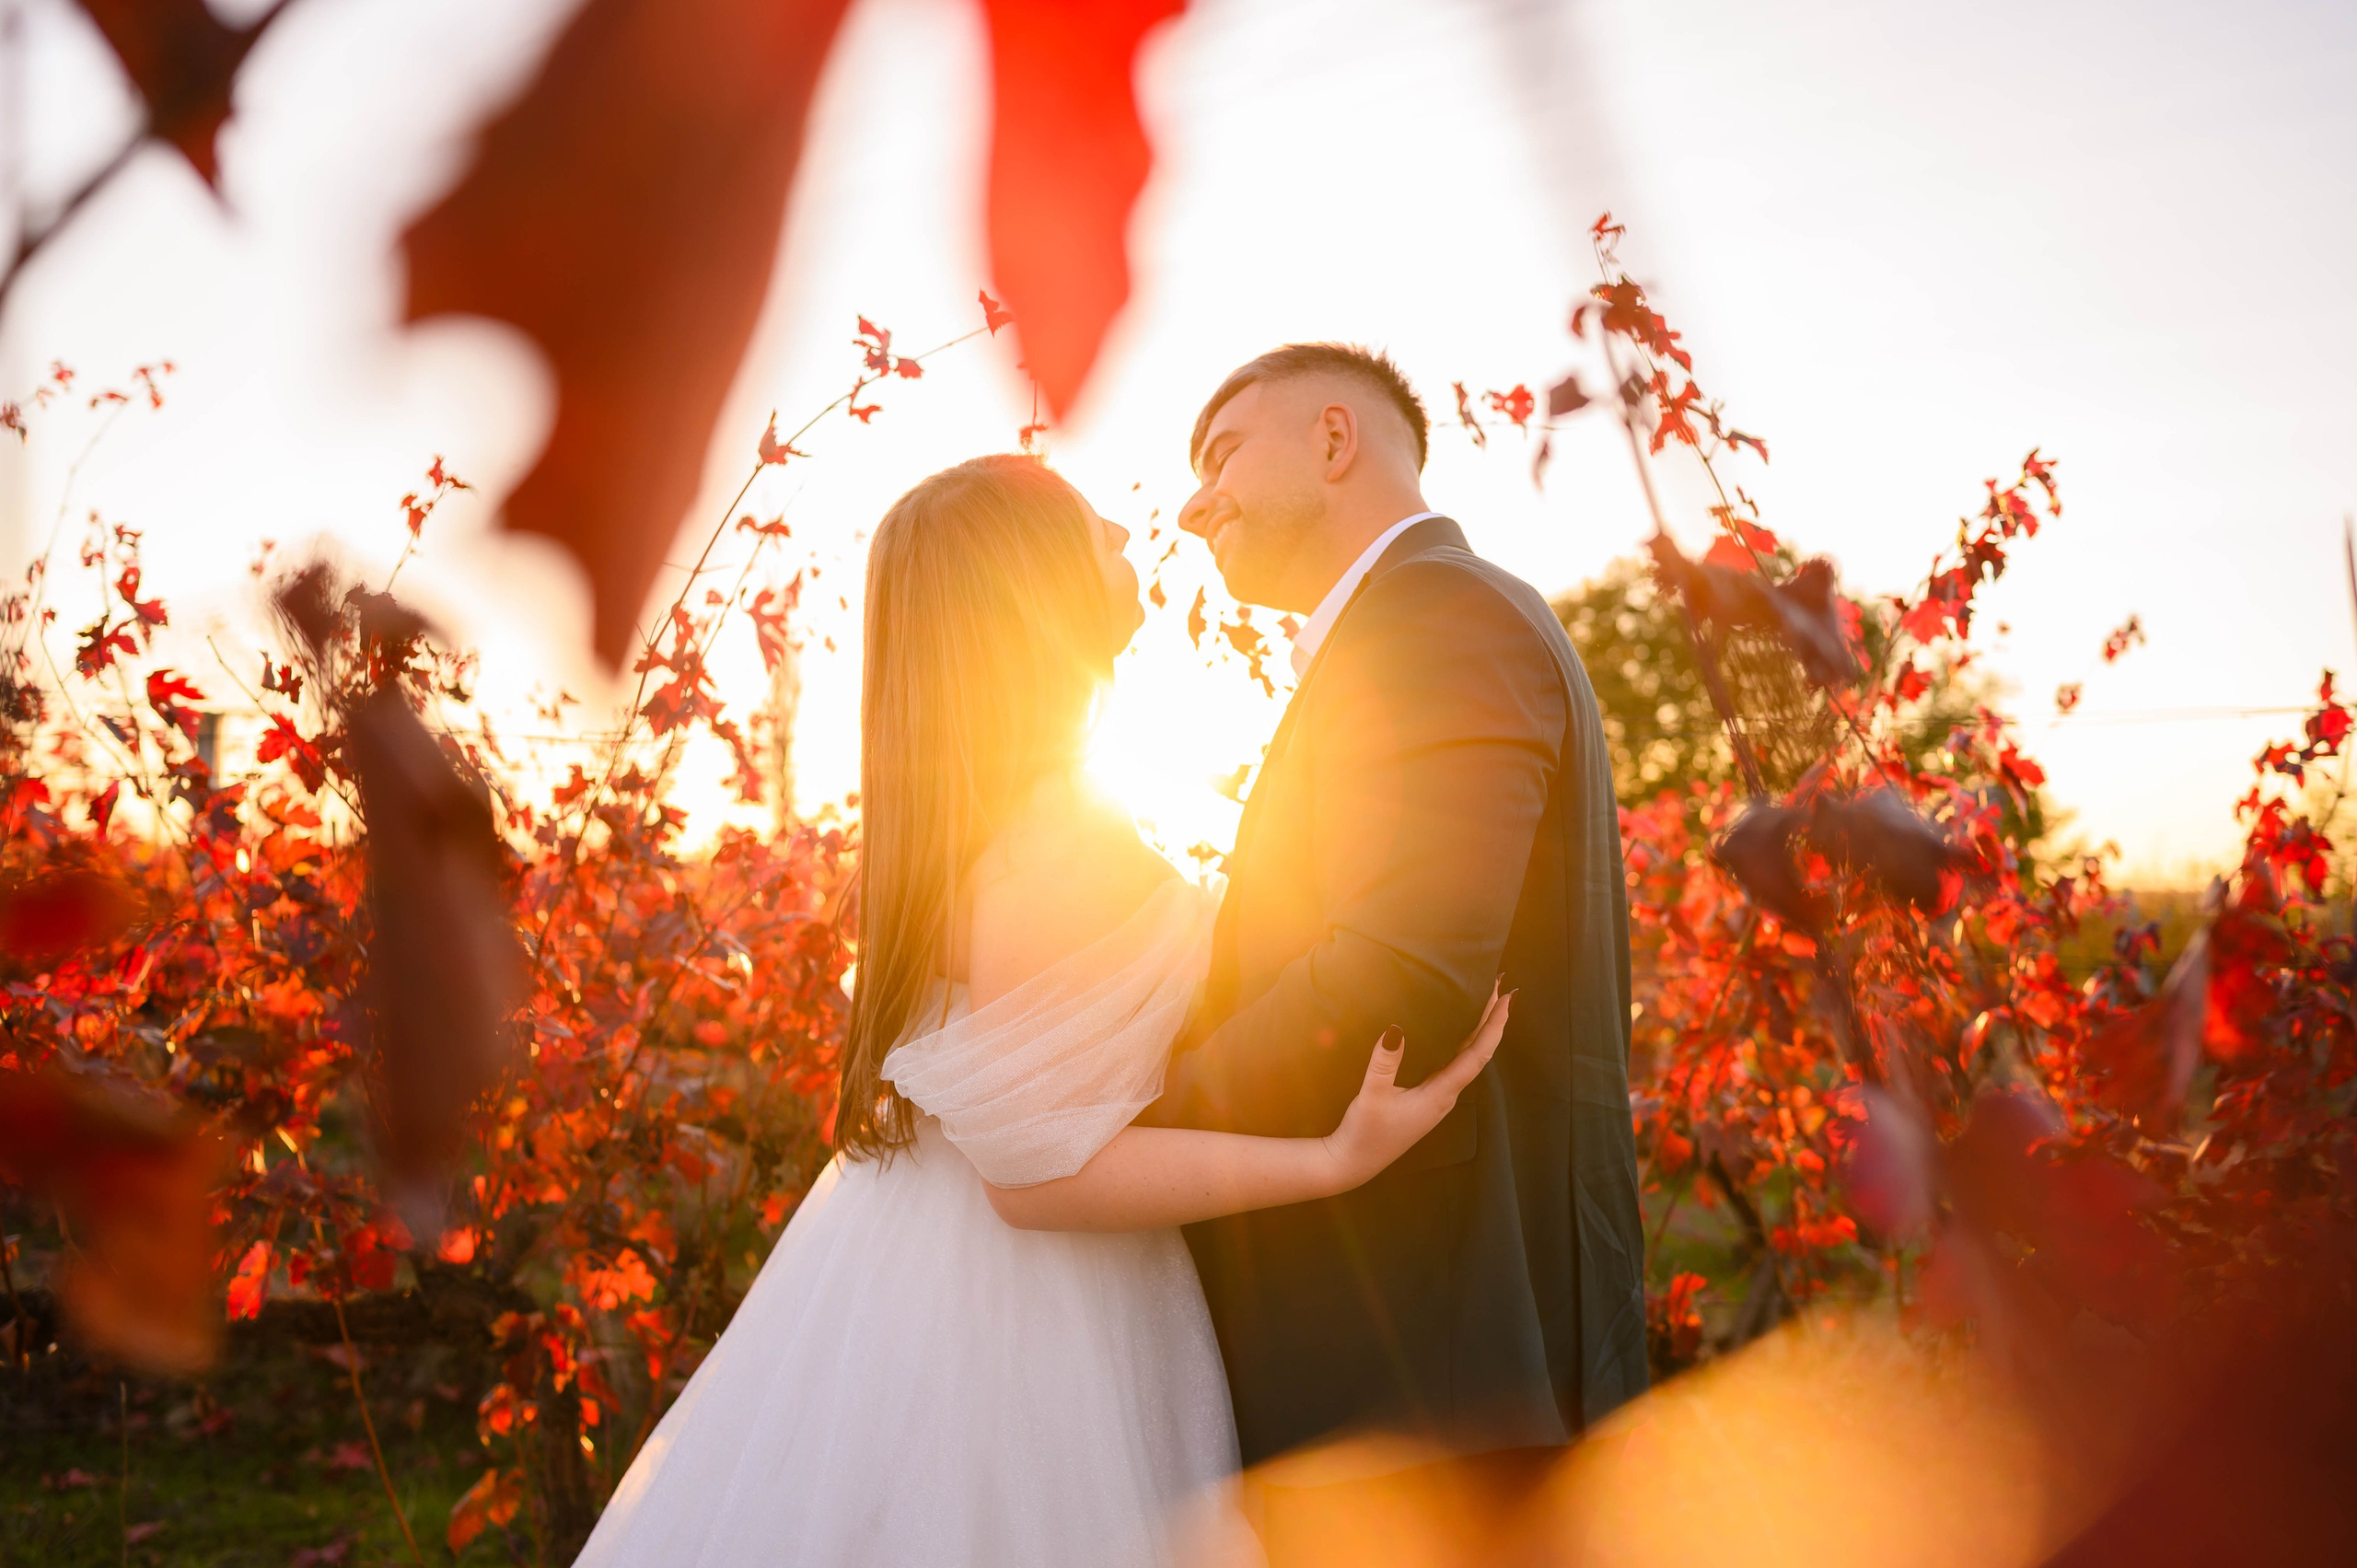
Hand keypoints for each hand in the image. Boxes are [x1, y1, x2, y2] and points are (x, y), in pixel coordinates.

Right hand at [1320, 982, 1511, 1190]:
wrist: (1353, 1162)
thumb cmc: (1364, 1133)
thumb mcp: (1371, 1096)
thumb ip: (1383, 1063)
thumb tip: (1396, 1028)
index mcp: (1440, 1095)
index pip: (1477, 1055)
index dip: (1494, 1026)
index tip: (1507, 998)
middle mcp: (1446, 1095)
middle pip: (1478, 1052)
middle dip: (1491, 1020)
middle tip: (1498, 986)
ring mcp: (1437, 1097)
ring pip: (1467, 1058)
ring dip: (1478, 1030)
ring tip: (1484, 1002)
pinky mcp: (1426, 1098)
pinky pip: (1452, 1063)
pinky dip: (1461, 1042)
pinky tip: (1456, 1030)